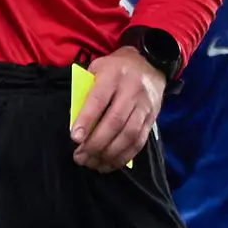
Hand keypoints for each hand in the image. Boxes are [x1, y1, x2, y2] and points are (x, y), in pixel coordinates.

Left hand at [69, 45, 165, 169]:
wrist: (150, 63)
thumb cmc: (115, 68)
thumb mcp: (97, 68)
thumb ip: (86, 91)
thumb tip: (74, 120)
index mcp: (113, 75)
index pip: (99, 100)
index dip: (86, 120)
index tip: (75, 138)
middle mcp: (132, 90)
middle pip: (115, 121)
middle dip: (96, 143)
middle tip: (80, 157)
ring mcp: (144, 106)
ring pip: (129, 135)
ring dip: (109, 154)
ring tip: (93, 163)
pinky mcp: (152, 118)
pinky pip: (139, 141)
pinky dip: (124, 156)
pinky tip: (110, 164)